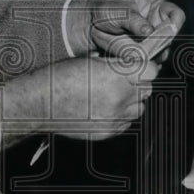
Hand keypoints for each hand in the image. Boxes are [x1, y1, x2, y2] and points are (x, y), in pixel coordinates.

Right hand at [0, 55, 160, 141]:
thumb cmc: (61, 77)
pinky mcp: (107, 131)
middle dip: (138, 84)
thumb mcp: (91, 62)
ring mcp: (114, 117)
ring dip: (131, 101)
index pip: (151, 71)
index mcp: (116, 76)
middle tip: (124, 80)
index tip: (140, 67)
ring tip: (114, 95)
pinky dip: (121, 116)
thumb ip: (116, 64)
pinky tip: (105, 108)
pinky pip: (126, 123)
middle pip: (147, 90)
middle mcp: (119, 97)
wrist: (42, 103)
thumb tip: (133, 64)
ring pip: (139, 108)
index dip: (146, 68)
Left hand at [65, 0, 184, 58]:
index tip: (168, 31)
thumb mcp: (120, 11)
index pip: (176, 15)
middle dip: (160, 44)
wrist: (90, 25)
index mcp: (156, 9)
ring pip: (160, 53)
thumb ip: (135, 21)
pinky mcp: (141, 55)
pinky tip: (131, 60)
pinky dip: (141, 63)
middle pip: (170, 38)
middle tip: (146, 46)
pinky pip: (148, 62)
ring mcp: (150, 42)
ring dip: (150, 55)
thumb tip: (150, 32)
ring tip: (134, 52)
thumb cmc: (105, 10)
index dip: (175, 23)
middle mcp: (156, 26)